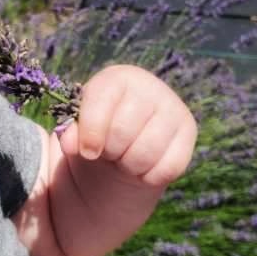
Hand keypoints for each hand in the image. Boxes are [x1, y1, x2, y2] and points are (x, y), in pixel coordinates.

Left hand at [53, 64, 196, 255]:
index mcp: (118, 79)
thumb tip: (71, 142)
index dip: (90, 134)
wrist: (125, 150)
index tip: (86, 152)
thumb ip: (66, 132)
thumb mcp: (75, 131)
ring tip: (125, 157)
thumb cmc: (97, 135)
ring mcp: (174, 108)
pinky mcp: (190, 132)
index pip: (101, 104)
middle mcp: (150, 87)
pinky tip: (143, 166)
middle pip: (122, 132)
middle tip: (110, 152)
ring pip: (145, 153)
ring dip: (128, 166)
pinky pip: (167, 168)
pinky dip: (149, 176)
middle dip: (110, 152)